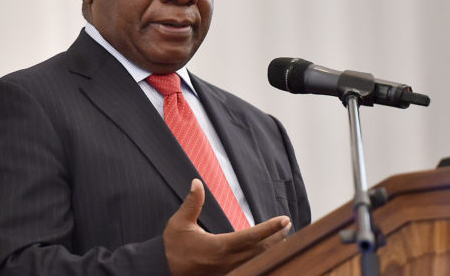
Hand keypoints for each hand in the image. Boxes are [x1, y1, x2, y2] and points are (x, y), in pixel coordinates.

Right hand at [163, 179, 291, 275]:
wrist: (162, 271)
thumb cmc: (172, 248)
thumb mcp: (179, 223)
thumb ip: (192, 202)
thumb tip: (196, 182)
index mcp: (220, 247)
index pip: (252, 236)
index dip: (270, 228)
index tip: (284, 220)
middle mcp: (228, 261)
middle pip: (261, 250)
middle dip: (277, 237)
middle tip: (287, 225)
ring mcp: (229, 271)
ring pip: (257, 260)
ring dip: (271, 248)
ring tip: (282, 236)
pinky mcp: (226, 275)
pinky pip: (249, 266)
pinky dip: (260, 257)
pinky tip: (265, 251)